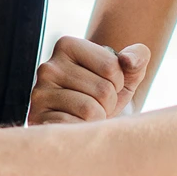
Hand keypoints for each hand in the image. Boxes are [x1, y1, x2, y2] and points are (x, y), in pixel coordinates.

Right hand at [28, 36, 149, 124]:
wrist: (90, 120)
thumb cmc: (109, 91)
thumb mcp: (129, 72)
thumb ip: (138, 56)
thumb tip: (127, 60)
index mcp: (67, 45)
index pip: (111, 66)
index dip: (119, 81)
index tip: (107, 83)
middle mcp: (48, 67)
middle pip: (103, 89)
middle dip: (109, 102)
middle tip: (98, 103)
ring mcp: (40, 93)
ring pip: (90, 109)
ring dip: (98, 117)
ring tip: (89, 114)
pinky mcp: (38, 118)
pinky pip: (73, 127)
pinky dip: (83, 130)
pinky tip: (76, 124)